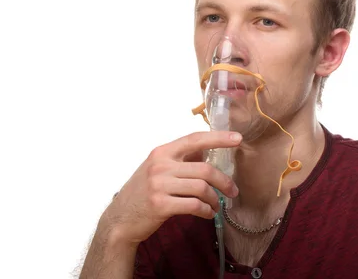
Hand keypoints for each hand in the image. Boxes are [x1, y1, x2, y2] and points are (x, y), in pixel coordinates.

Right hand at [100, 131, 240, 245]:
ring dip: (215, 199)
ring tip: (217, 206)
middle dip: (224, 181)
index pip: (194, 139)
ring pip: (202, 188)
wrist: (120, 218)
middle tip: (233, 191)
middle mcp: (160, 165)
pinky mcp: (161, 205)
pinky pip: (194, 206)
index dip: (218, 138)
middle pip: (204, 169)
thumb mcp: (156, 169)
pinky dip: (206, 211)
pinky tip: (208, 214)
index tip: (237, 139)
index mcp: (162, 152)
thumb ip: (179, 160)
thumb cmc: (142, 192)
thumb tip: (207, 152)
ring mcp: (159, 185)